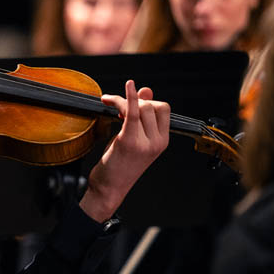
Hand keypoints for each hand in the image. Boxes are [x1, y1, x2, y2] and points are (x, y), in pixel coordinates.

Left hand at [79, 80, 169, 222]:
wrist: (109, 189)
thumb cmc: (119, 164)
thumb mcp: (135, 140)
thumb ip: (142, 117)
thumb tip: (146, 90)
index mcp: (163, 141)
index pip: (163, 108)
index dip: (147, 101)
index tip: (132, 105)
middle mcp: (158, 142)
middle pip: (151, 105)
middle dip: (134, 101)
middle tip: (116, 107)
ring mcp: (145, 142)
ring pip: (140, 107)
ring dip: (122, 100)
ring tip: (110, 104)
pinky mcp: (129, 142)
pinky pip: (132, 112)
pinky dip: (129, 97)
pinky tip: (128, 85)